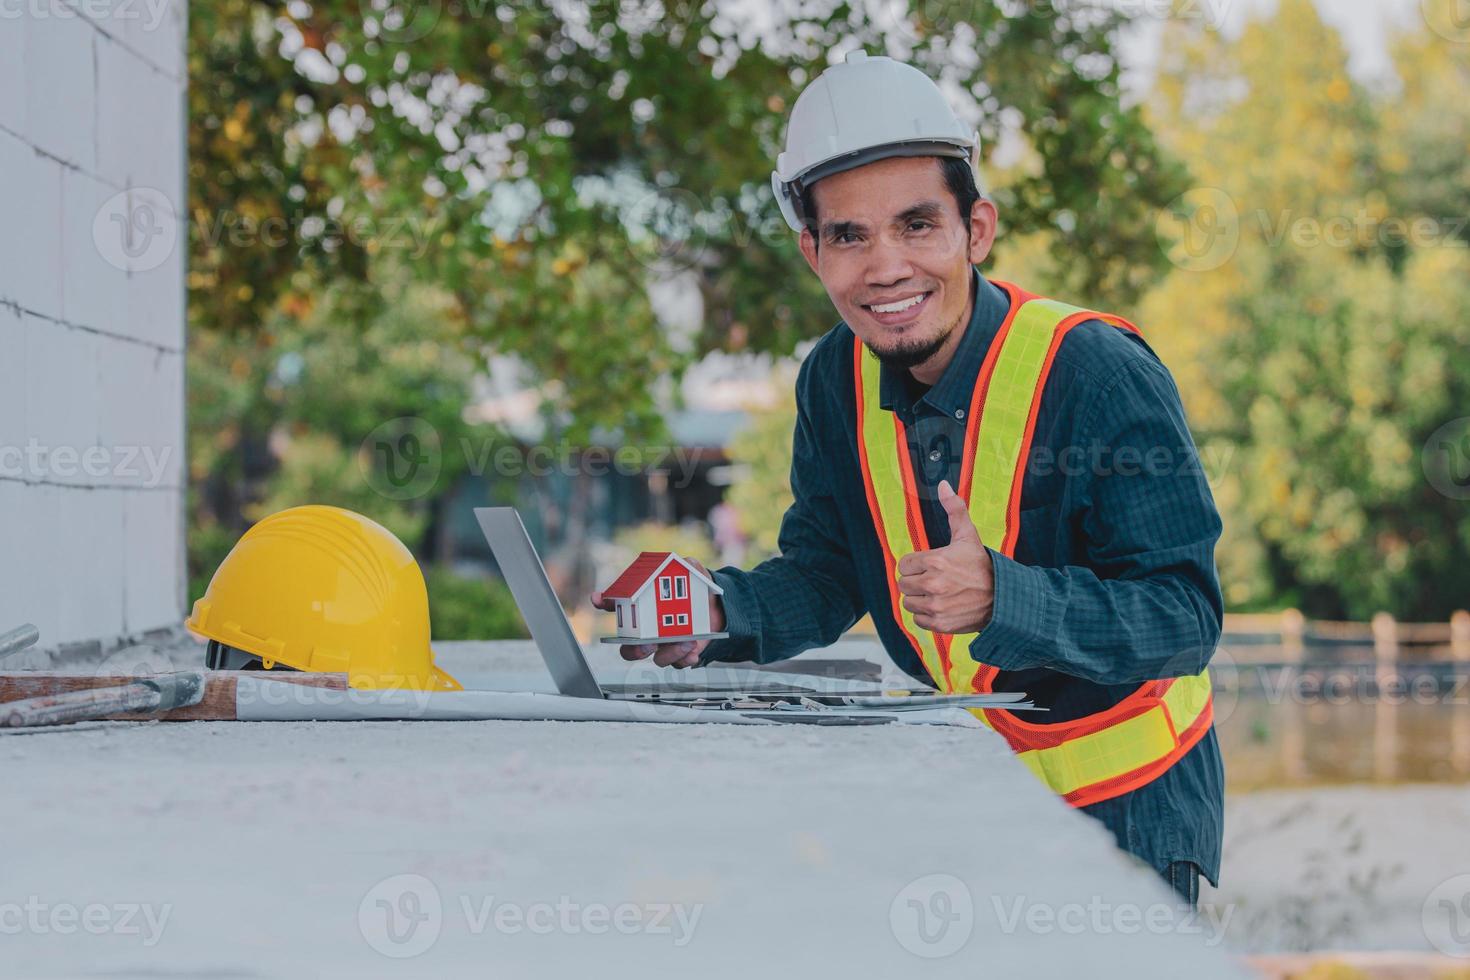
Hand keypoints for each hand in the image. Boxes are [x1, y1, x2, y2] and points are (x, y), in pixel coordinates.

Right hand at [590, 557, 725, 668]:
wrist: (717, 606)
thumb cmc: (696, 588)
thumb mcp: (691, 571)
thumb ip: (684, 565)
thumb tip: (679, 563)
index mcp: (643, 607)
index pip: (616, 605)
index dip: (604, 601)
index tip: (599, 599)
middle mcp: (648, 631)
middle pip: (629, 648)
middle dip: (635, 650)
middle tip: (649, 642)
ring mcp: (663, 645)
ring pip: (656, 659)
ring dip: (670, 653)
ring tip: (686, 640)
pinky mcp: (681, 654)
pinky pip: (679, 664)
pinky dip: (685, 658)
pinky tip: (693, 649)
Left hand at [895, 480, 994, 633]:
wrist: (1003, 596)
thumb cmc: (982, 565)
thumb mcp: (968, 535)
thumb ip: (954, 509)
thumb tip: (943, 485)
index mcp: (935, 561)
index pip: (904, 565)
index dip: (915, 565)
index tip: (930, 566)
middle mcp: (933, 584)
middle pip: (903, 584)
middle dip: (915, 581)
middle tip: (933, 580)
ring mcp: (936, 606)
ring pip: (908, 603)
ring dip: (919, 599)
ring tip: (937, 593)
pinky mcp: (940, 623)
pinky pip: (918, 620)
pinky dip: (926, 616)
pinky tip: (941, 607)